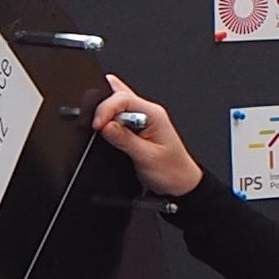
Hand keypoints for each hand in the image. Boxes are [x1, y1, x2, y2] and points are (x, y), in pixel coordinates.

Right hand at [92, 75, 204, 196]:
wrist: (181, 183)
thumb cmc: (172, 171)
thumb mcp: (146, 157)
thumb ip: (125, 139)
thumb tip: (105, 125)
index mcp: (154, 114)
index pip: (123, 98)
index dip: (105, 109)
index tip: (97, 125)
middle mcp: (148, 113)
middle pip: (118, 95)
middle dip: (103, 107)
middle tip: (97, 126)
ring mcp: (141, 118)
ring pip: (116, 103)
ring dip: (105, 113)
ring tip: (101, 128)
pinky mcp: (135, 127)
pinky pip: (118, 115)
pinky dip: (108, 117)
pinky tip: (107, 124)